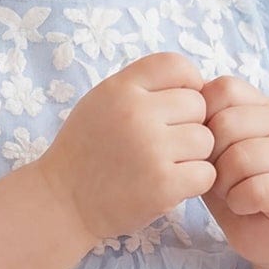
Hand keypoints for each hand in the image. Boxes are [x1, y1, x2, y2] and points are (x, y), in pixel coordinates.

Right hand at [38, 52, 217, 243]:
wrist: (62, 203)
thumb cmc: (86, 152)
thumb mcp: (101, 103)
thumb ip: (140, 88)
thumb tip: (196, 85)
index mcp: (120, 89)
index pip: (177, 66)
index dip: (188, 84)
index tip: (178, 106)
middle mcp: (136, 113)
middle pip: (198, 105)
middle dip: (188, 125)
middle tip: (162, 145)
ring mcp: (151, 149)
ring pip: (205, 140)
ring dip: (193, 156)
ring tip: (164, 165)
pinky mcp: (163, 185)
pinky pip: (206, 173)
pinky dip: (193, 182)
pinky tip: (169, 185)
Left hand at [200, 75, 268, 265]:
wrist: (263, 229)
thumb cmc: (231, 182)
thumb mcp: (211, 147)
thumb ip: (202, 121)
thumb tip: (180, 102)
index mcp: (260, 105)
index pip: (223, 89)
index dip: (202, 118)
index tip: (205, 146)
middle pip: (227, 124)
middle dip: (210, 157)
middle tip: (216, 176)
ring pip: (241, 158)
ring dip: (223, 183)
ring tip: (230, 191)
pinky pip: (256, 189)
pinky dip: (240, 202)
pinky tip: (243, 205)